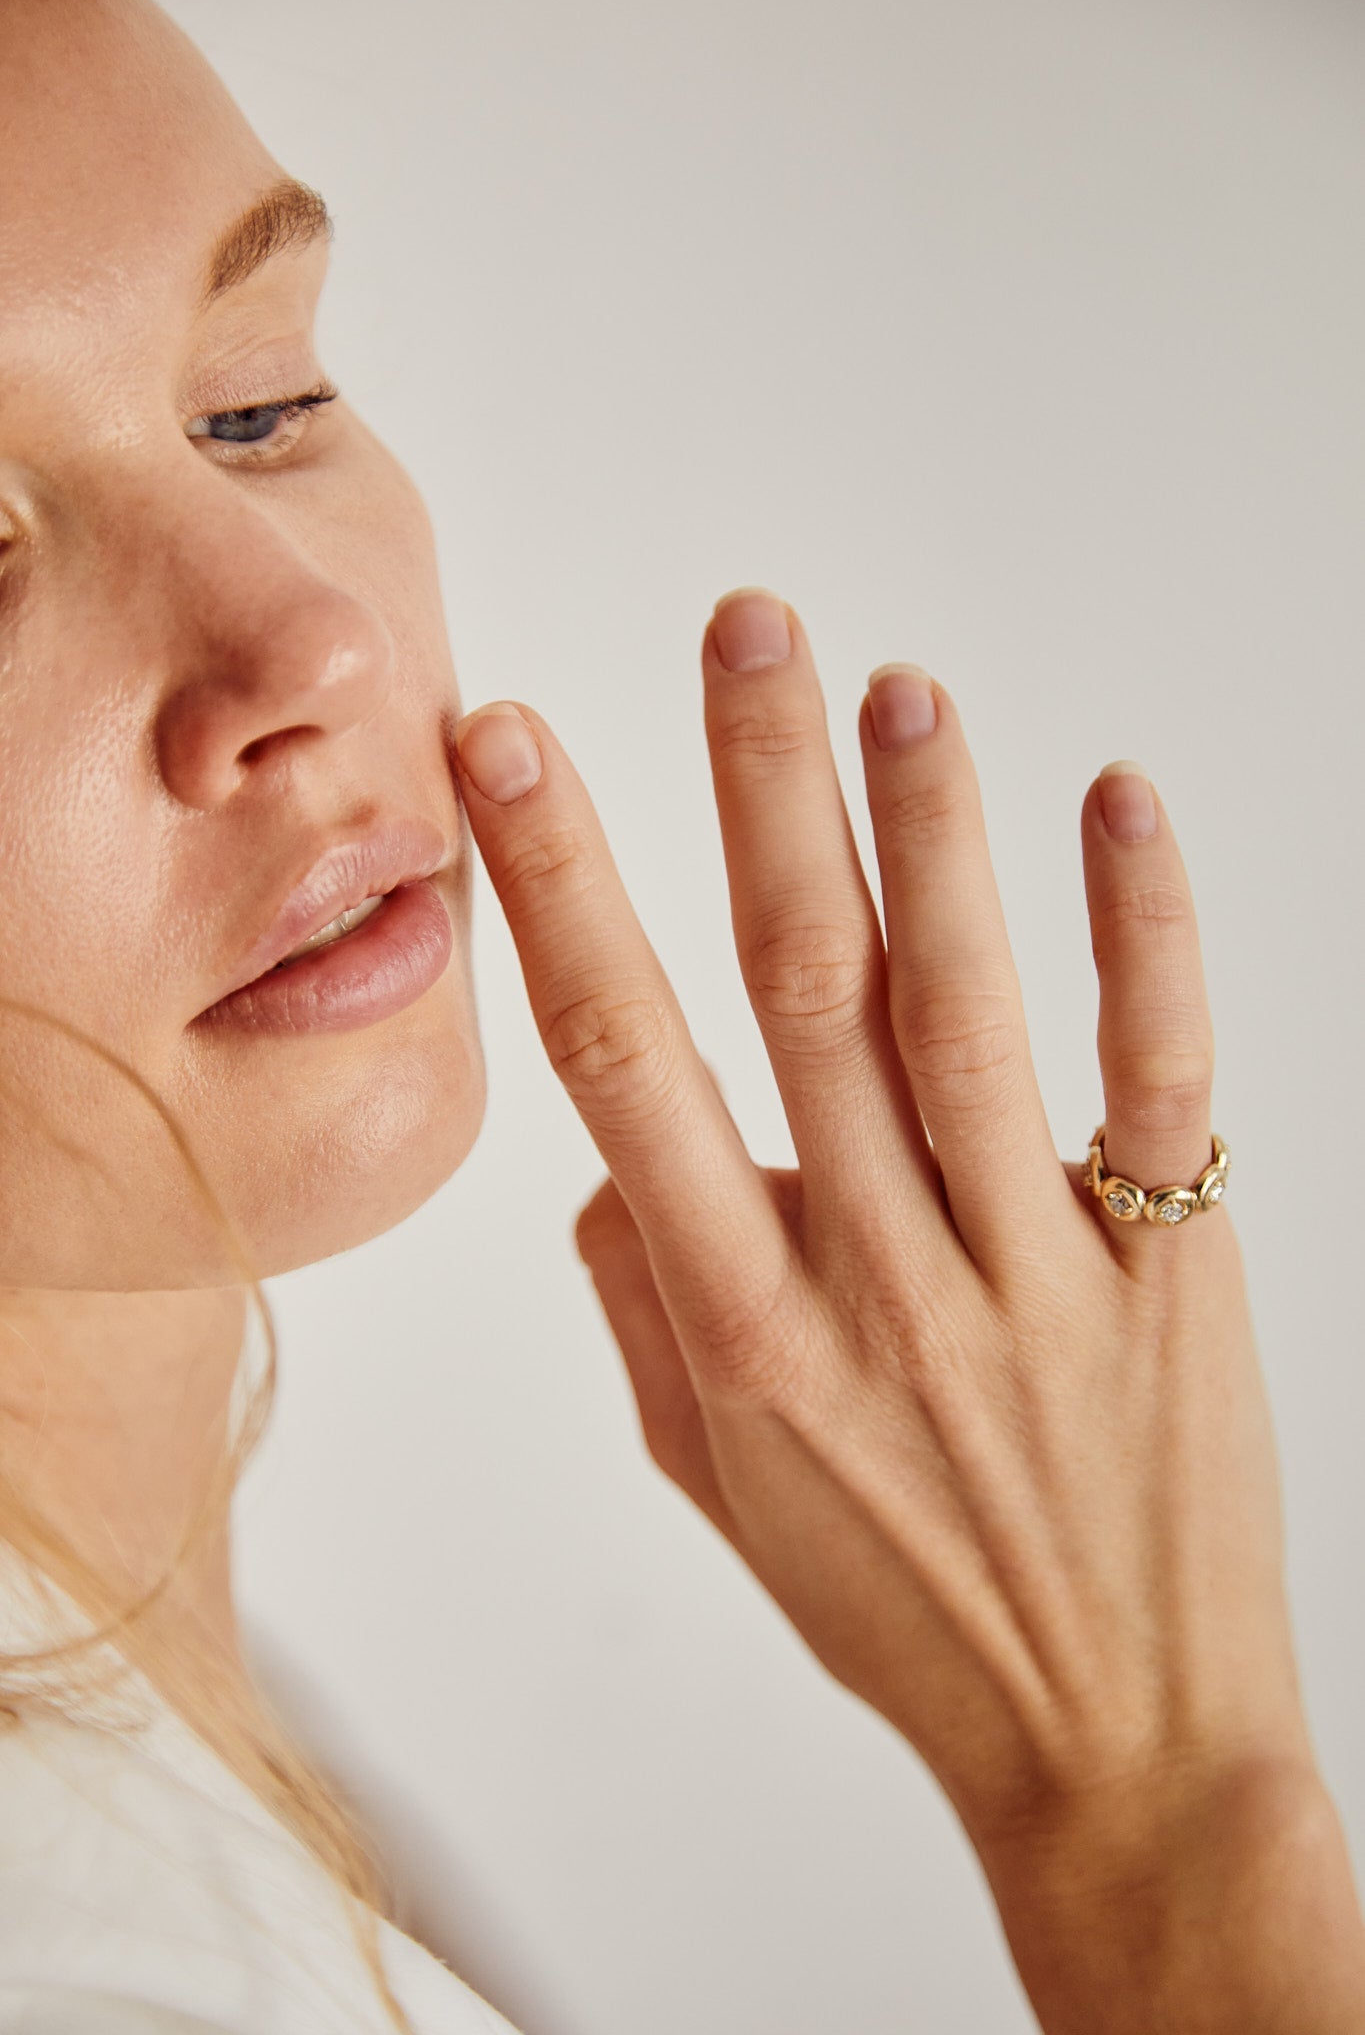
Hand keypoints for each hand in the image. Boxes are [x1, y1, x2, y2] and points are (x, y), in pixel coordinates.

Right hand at [450, 590, 1360, 2026]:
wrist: (1112, 1749)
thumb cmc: (903, 1609)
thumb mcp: (720, 1488)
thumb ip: (647, 1312)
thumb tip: (610, 1162)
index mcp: (746, 1330)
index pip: (626, 1063)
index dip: (561, 886)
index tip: (517, 753)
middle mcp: (878, 1281)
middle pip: (803, 990)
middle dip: (759, 789)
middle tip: (746, 629)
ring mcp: (1033, 1273)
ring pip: (965, 1013)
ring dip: (927, 832)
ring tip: (895, 684)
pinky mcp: (1169, 1272)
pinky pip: (1158, 1079)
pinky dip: (1141, 933)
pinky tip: (1114, 805)